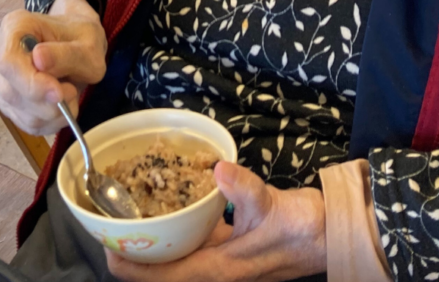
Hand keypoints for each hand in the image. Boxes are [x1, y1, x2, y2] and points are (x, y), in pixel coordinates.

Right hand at [0, 0, 106, 134]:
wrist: (77, 42)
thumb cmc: (81, 38)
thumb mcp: (88, 44)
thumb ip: (67, 54)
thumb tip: (38, 59)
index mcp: (14, 26)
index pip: (9, 62)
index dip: (31, 83)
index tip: (59, 93)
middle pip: (11, 91)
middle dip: (46, 102)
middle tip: (73, 92)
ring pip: (18, 110)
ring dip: (50, 113)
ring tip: (71, 94)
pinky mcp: (5, 99)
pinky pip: (24, 121)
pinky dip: (49, 122)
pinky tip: (63, 106)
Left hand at [105, 162, 325, 281]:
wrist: (331, 234)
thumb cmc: (302, 228)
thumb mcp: (272, 206)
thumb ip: (244, 189)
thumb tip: (217, 168)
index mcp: (219, 269)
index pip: (164, 277)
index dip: (132, 268)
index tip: (106, 250)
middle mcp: (215, 269)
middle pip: (164, 269)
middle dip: (136, 253)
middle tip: (111, 225)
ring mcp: (222, 259)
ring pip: (178, 256)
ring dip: (155, 241)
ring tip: (130, 215)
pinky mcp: (230, 246)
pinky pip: (195, 241)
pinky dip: (178, 227)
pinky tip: (169, 203)